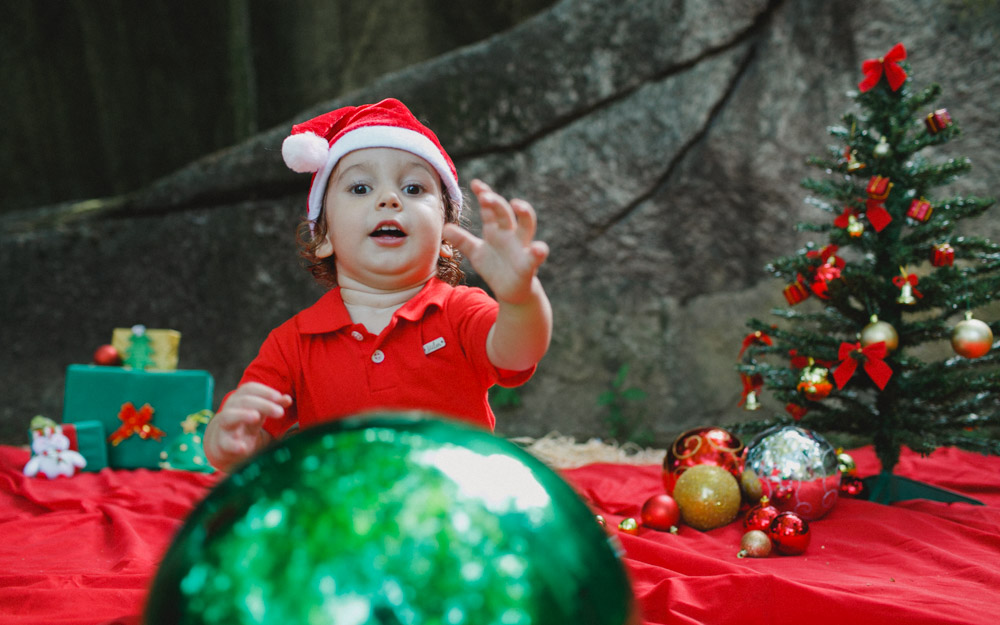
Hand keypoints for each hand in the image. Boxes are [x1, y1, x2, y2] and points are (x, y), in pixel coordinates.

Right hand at [204, 382, 290, 470]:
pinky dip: (233, 445)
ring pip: (228, 416)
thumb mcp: (260, 415)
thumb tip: (287, 398)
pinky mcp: (222, 445)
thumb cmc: (244, 426)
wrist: (222, 446)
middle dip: (263, 404)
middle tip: (280, 412)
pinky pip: (225, 443)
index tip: (279, 397)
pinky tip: (243, 448)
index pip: (249, 389)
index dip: (264, 391)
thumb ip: (273, 406)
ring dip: (243, 415)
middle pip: (243, 401)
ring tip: (257, 417)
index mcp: (240, 401)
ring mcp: (224, 428)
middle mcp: (231, 410)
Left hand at [443, 179, 548, 304]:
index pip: (490, 209)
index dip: (484, 195)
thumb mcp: (476, 253)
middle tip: (485, 196)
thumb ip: (463, 240)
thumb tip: (445, 227)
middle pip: (505, 213)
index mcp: (496, 230)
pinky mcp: (529, 265)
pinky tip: (538, 248)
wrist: (511, 291)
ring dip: (524, 214)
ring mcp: (521, 247)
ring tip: (518, 205)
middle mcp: (510, 234)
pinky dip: (538, 251)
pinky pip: (535, 256)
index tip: (476, 183)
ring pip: (527, 226)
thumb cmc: (496, 268)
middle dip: (496, 203)